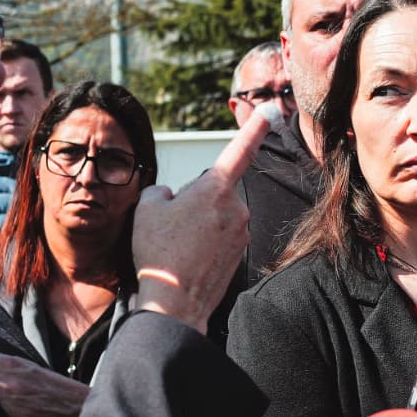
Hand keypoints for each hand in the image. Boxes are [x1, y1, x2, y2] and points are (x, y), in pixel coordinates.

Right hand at [133, 111, 270, 332]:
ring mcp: (240, 234)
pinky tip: (188, 259)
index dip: (254, 128)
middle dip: (196, 201)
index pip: (240, 150)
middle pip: (215, 192)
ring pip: (217, 217)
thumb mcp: (146, 210)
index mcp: (216, 189)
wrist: (175, 304)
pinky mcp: (239, 254)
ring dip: (199, 224)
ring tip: (178, 246)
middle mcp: (236, 209)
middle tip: (172, 225)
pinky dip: (204, 244)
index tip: (269, 112)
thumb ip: (160, 192)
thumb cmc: (159, 254)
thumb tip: (170, 196)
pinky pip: (219, 239)